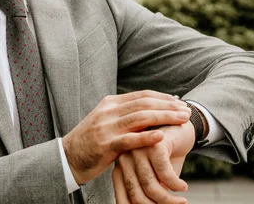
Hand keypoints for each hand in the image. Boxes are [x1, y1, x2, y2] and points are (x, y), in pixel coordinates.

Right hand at [62, 90, 190, 184]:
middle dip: (168, 106)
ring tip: (181, 120)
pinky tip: (161, 136)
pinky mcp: (105, 145)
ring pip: (140, 118)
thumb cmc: (90, 142)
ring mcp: (106, 128)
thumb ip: (123, 114)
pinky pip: (129, 139)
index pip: (141, 95)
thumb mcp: (105, 121)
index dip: (162, 98)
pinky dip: (146, 137)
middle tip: (186, 111)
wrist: (67, 157)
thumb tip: (147, 109)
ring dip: (164, 117)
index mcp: (109, 103)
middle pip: (144, 104)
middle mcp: (108, 112)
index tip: (178, 102)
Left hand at [112, 122, 194, 203]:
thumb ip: (149, 193)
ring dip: (169, 199)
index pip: (123, 198)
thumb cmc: (165, 157)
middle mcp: (124, 159)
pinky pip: (164, 173)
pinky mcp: (153, 143)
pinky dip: (176, 184)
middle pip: (136, 194)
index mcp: (120, 169)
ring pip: (150, 186)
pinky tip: (183, 187)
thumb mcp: (156, 179)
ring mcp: (137, 149)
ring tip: (182, 201)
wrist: (179, 129)